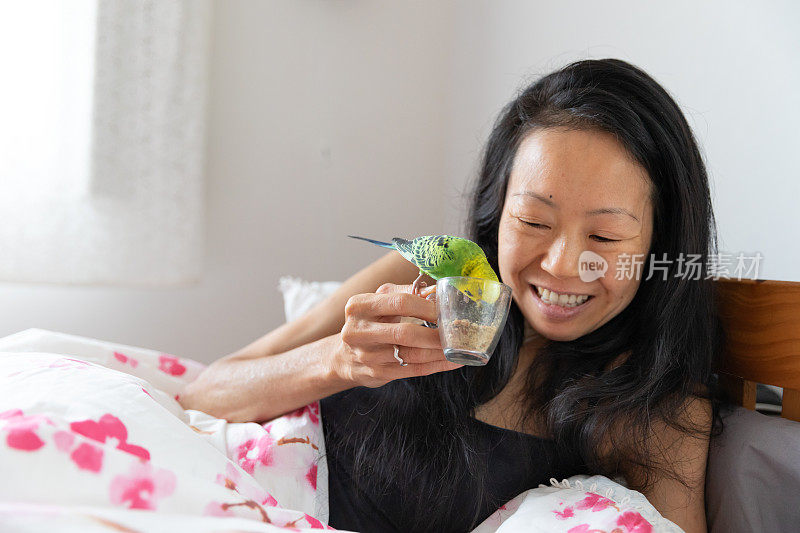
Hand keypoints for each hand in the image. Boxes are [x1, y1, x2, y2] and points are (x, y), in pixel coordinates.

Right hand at [330, 282, 462, 387]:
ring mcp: (367, 355)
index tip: (444, 309)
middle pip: (405, 332)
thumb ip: (407, 293)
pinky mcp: (378, 374)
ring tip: (458, 346)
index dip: (426, 306)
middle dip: (435, 333)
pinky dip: (437, 365)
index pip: (399, 302)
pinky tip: (452, 360)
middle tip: (455, 330)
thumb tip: (437, 290)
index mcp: (359, 306)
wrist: (345, 357)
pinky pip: (414, 370)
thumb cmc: (370, 322)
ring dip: (439, 351)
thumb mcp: (380, 302)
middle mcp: (358, 331)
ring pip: (412, 354)